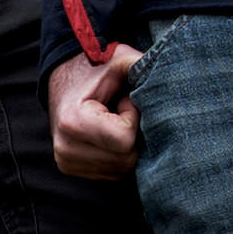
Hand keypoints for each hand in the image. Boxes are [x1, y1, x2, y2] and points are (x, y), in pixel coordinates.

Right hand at [49, 45, 142, 178]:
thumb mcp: (118, 61)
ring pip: (122, 169)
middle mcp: (65, 148)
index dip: (133, 119)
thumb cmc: (96, 70)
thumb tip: (168, 71)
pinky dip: (118, 155)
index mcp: (73, 121)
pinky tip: (108, 135)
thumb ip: (139, 65)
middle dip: (132, 134)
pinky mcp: (71, 169)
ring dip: (127, 146)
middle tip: (120, 111)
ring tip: (113, 121)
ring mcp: (66, 162)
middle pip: (126, 159)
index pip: (125, 140)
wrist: (64, 82)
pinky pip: (113, 173)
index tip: (123, 101)